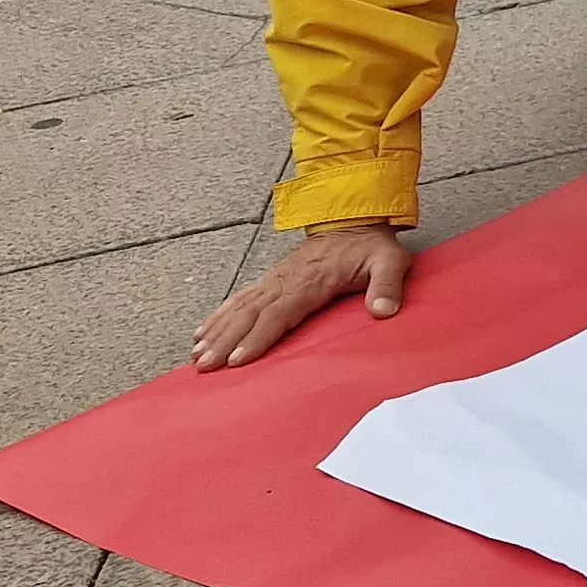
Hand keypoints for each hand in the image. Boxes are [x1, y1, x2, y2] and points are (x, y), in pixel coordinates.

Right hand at [192, 222, 410, 370]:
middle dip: (225, 341)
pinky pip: (241, 298)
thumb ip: (387, 285)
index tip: (238, 360)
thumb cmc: (371, 245)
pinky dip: (220, 315)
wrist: (354, 219)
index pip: (278, 313)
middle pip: (250, 314)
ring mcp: (275, 279)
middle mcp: (285, 280)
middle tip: (205, 366)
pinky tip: (203, 331)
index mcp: (310, 280)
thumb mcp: (389, 261)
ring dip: (217, 331)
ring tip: (197, 355)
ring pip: (240, 307)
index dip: (257, 337)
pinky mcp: (272, 279)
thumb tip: (383, 311)